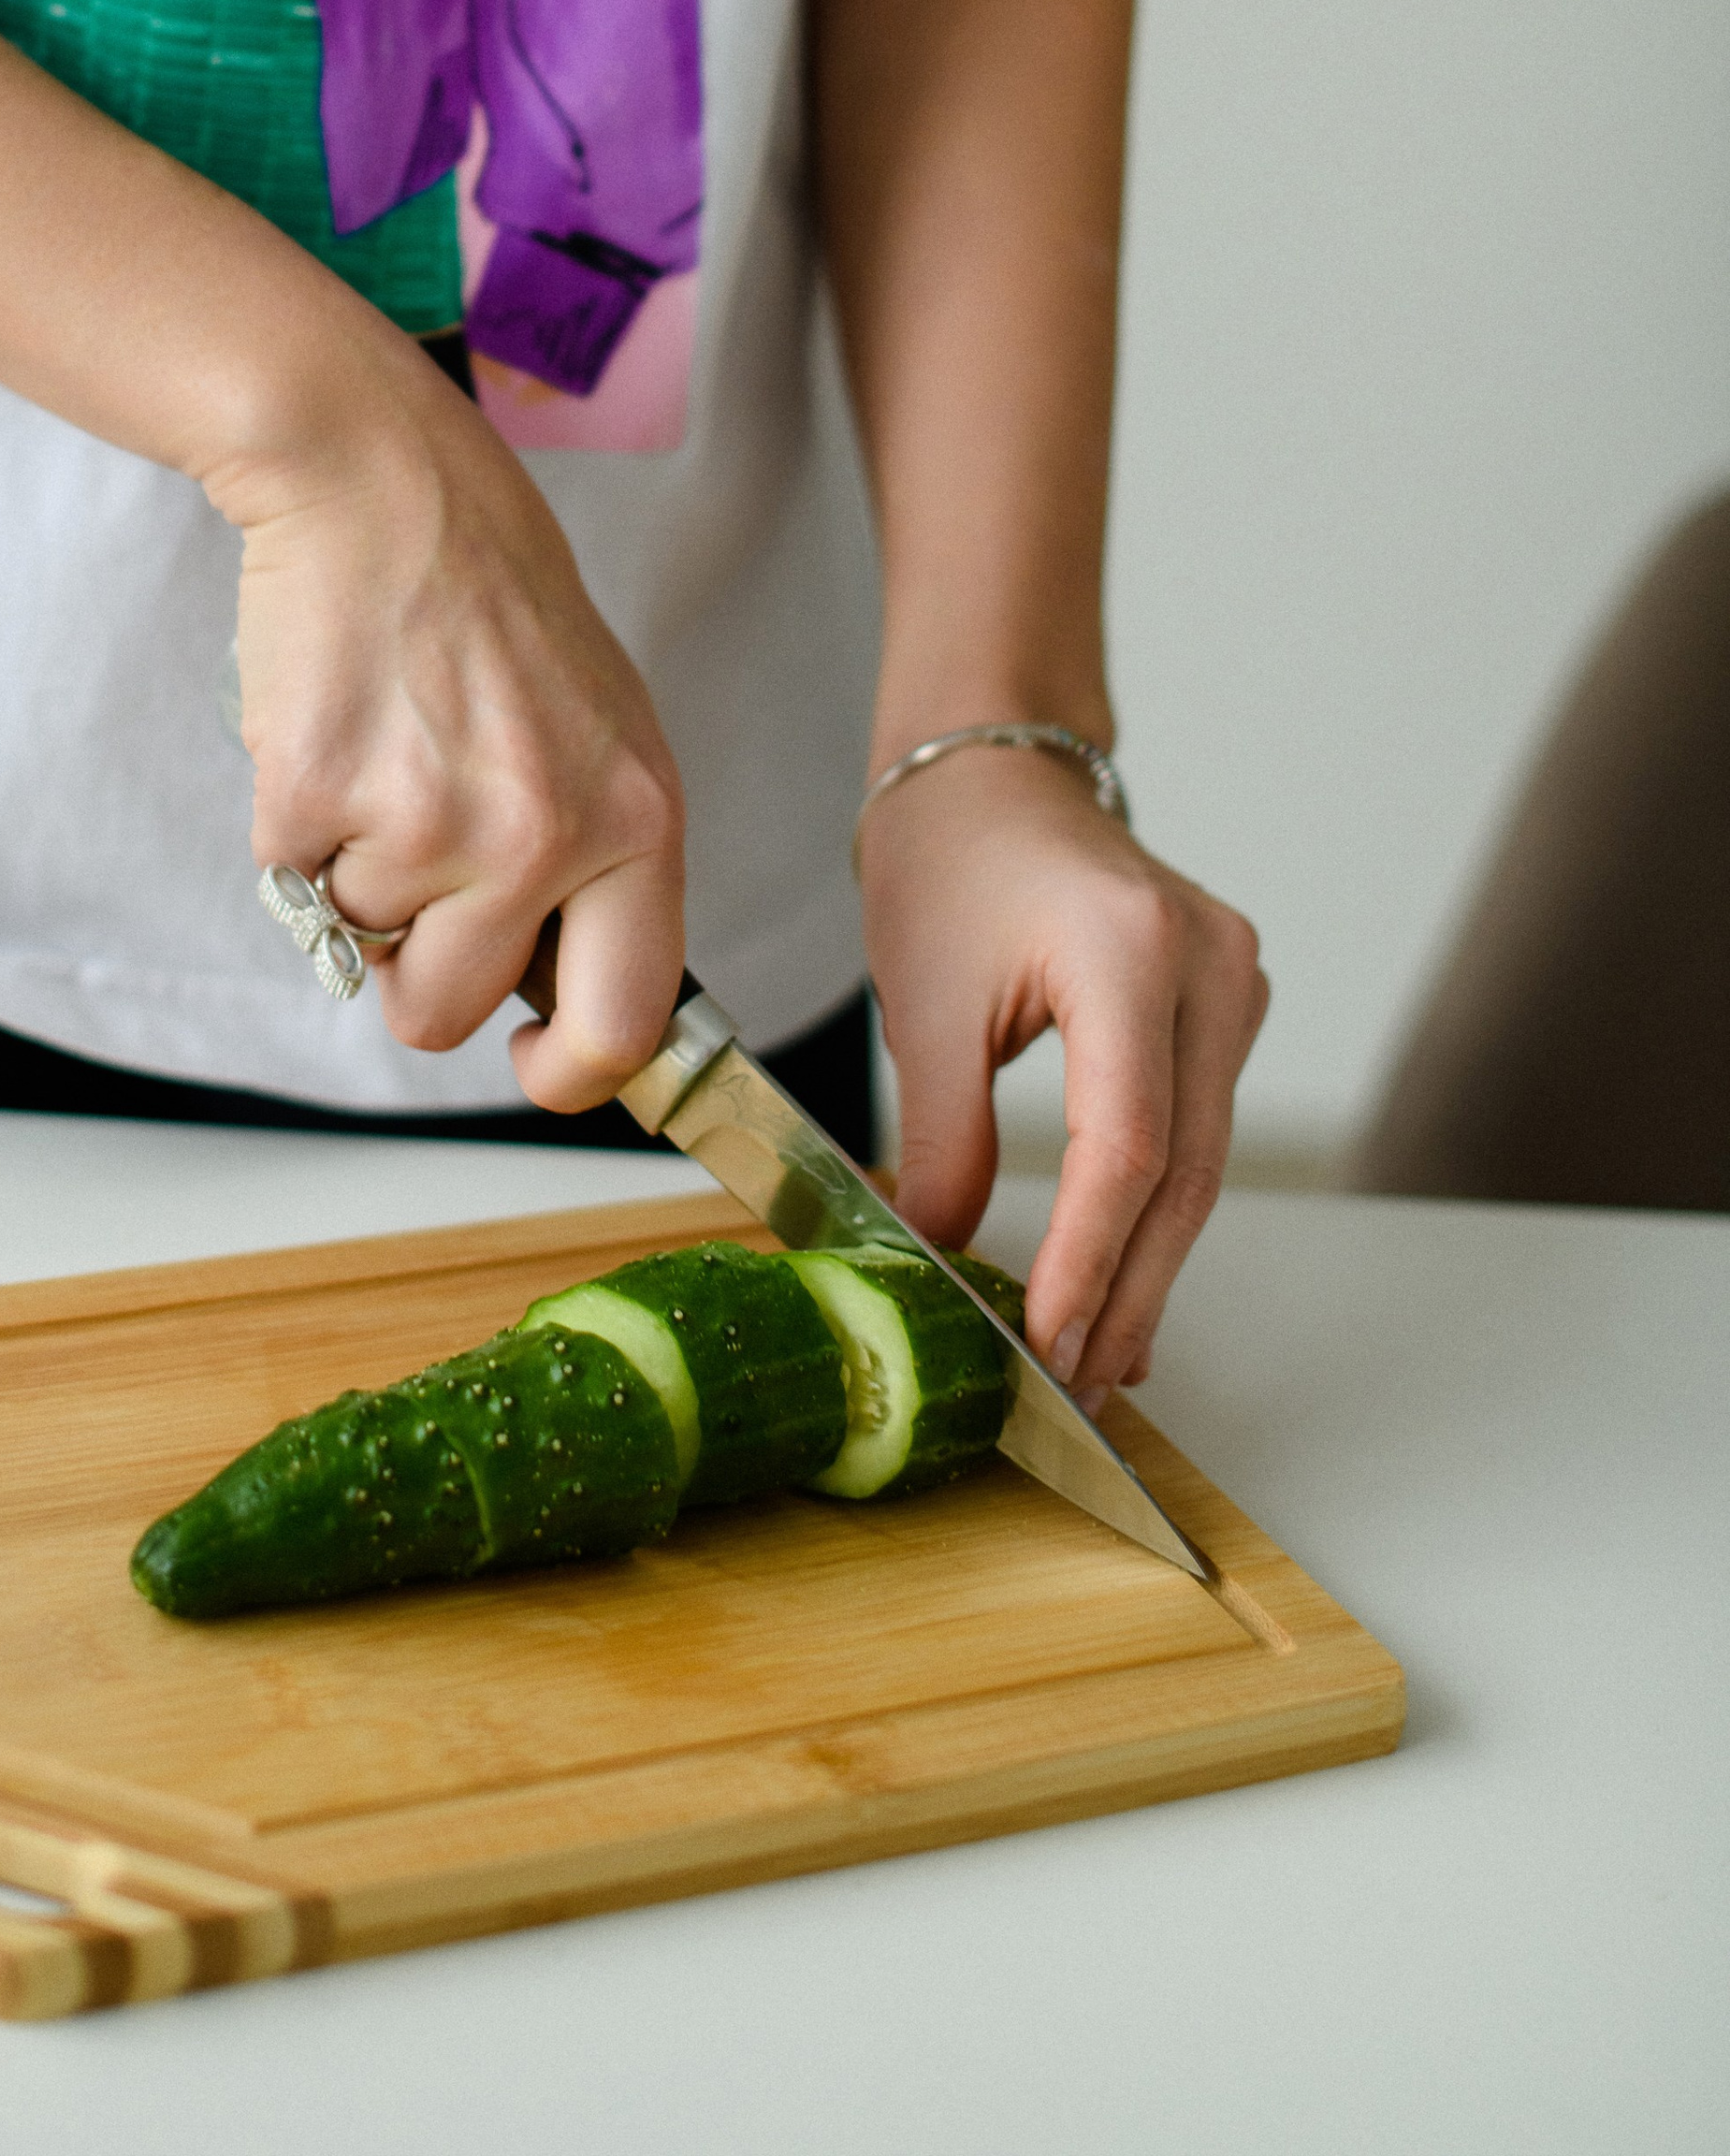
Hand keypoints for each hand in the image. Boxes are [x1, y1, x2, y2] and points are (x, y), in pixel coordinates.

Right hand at [216, 320, 683, 1108]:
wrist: (383, 485)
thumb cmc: (495, 601)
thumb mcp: (605, 730)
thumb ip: (598, 859)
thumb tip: (565, 995)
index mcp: (637, 820)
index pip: (626, 1023)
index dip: (567, 1072)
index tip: (533, 1060)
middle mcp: (543, 834)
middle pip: (447, 1014)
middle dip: (415, 968)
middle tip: (417, 859)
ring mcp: (428, 819)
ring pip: (363, 946)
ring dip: (358, 873)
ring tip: (389, 754)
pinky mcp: (319, 792)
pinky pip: (290, 877)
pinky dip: (298, 821)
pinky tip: (336, 727)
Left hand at [860, 745, 1268, 1407]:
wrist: (990, 768)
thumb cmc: (948, 857)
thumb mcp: (923, 1006)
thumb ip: (941, 1143)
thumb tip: (942, 1264)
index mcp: (1129, 949)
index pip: (1128, 1146)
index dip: (1090, 1262)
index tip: (1046, 1347)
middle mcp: (1208, 964)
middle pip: (1183, 1171)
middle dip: (1126, 1291)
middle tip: (1075, 1388)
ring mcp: (1232, 980)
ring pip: (1201, 1161)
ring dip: (1148, 1263)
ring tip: (1096, 1361)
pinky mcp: (1225, 1000)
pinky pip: (1199, 1126)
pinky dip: (1159, 1207)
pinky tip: (1121, 1280)